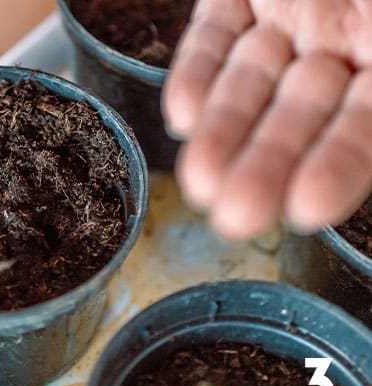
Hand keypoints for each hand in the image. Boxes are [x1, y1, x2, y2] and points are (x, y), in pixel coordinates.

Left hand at [164, 0, 371, 239]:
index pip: (364, 125)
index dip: (338, 167)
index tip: (304, 210)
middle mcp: (337, 42)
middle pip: (296, 114)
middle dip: (265, 164)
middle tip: (234, 217)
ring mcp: (284, 16)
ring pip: (247, 83)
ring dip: (221, 131)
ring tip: (198, 182)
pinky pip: (213, 35)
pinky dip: (196, 72)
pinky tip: (181, 116)